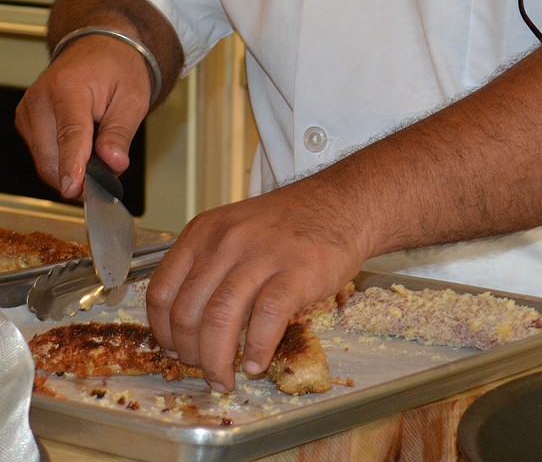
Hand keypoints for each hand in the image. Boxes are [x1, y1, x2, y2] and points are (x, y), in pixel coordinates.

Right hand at [15, 35, 151, 200]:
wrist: (99, 47)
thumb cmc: (117, 68)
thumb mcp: (133, 98)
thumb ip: (121, 133)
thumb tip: (114, 164)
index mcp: (67, 87)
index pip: (69, 134)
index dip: (72, 165)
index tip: (74, 189)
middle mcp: (40, 98)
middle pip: (51, 156)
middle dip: (80, 175)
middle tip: (110, 176)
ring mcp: (28, 111)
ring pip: (45, 162)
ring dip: (72, 169)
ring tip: (100, 150)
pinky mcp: (26, 122)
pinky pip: (43, 155)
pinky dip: (63, 160)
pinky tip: (83, 147)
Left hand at [145, 181, 366, 391]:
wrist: (340, 203)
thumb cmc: (286, 224)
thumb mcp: (233, 229)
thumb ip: (207, 267)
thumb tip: (185, 329)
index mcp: (204, 232)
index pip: (161, 292)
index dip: (162, 332)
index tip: (175, 350)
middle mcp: (226, 241)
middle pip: (187, 313)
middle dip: (190, 354)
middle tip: (204, 369)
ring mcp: (261, 255)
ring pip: (219, 320)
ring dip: (216, 361)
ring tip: (224, 379)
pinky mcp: (296, 272)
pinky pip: (265, 319)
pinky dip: (257, 350)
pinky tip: (257, 364)